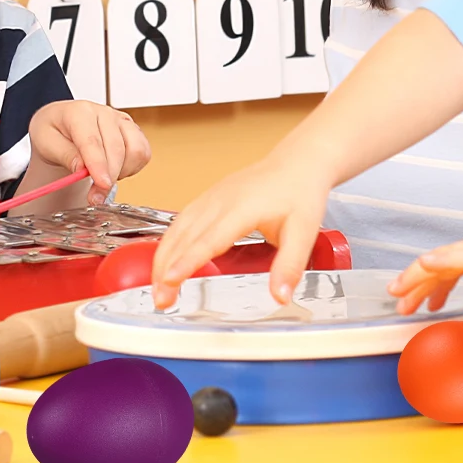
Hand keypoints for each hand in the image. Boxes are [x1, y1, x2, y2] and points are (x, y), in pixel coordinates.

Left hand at [29, 100, 149, 199]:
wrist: (60, 122)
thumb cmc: (53, 130)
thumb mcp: (45, 143)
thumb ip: (64, 155)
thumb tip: (82, 170)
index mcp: (80, 112)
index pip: (92, 140)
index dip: (98, 164)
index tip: (101, 184)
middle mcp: (104, 113)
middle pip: (116, 148)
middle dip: (108, 177)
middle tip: (95, 197)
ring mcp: (121, 120)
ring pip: (135, 150)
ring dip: (122, 171)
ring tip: (103, 178)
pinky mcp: (132, 130)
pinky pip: (143, 153)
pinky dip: (132, 167)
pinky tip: (115, 170)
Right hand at [152, 155, 330, 308]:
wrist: (296, 163)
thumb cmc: (299, 193)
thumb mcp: (304, 233)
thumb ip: (289, 266)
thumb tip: (280, 296)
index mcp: (241, 208)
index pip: (208, 239)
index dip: (187, 261)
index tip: (170, 280)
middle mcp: (219, 201)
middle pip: (183, 237)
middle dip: (166, 268)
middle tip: (161, 300)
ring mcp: (210, 198)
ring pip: (176, 229)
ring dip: (162, 257)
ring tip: (158, 287)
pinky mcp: (207, 199)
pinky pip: (180, 222)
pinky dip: (168, 244)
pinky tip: (165, 259)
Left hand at [391, 194, 462, 314]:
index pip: (451, 264)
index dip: (434, 282)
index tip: (422, 300)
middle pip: (439, 263)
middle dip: (416, 285)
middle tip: (398, 302)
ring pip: (443, 260)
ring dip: (419, 277)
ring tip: (399, 290)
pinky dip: (442, 261)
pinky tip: (425, 264)